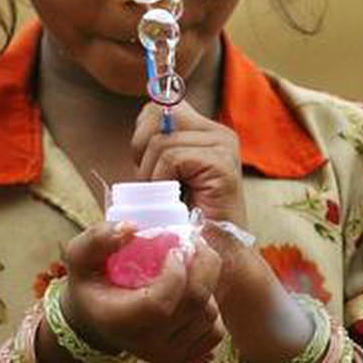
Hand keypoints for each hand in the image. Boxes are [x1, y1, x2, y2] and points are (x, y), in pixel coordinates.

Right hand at [60, 221, 226, 362]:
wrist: (95, 321)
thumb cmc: (90, 283)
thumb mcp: (80, 256)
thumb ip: (99, 238)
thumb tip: (132, 228)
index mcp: (120, 321)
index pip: (160, 303)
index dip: (176, 273)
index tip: (174, 248)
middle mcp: (147, 344)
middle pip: (194, 305)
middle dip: (203, 267)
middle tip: (195, 244)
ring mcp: (169, 355)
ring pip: (208, 314)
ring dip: (206, 284)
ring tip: (190, 266)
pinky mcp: (185, 358)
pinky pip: (215, 330)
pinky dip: (210, 305)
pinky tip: (191, 290)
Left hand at [131, 100, 247, 229]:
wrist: (217, 256)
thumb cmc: (186, 219)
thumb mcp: (166, 174)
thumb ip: (157, 147)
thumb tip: (139, 123)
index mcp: (205, 131)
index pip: (160, 105)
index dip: (142, 132)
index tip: (146, 164)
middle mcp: (218, 132)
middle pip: (156, 113)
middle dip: (141, 149)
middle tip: (152, 182)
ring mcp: (223, 146)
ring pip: (161, 142)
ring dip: (150, 174)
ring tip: (164, 197)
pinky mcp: (222, 163)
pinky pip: (171, 158)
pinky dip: (161, 181)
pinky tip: (173, 200)